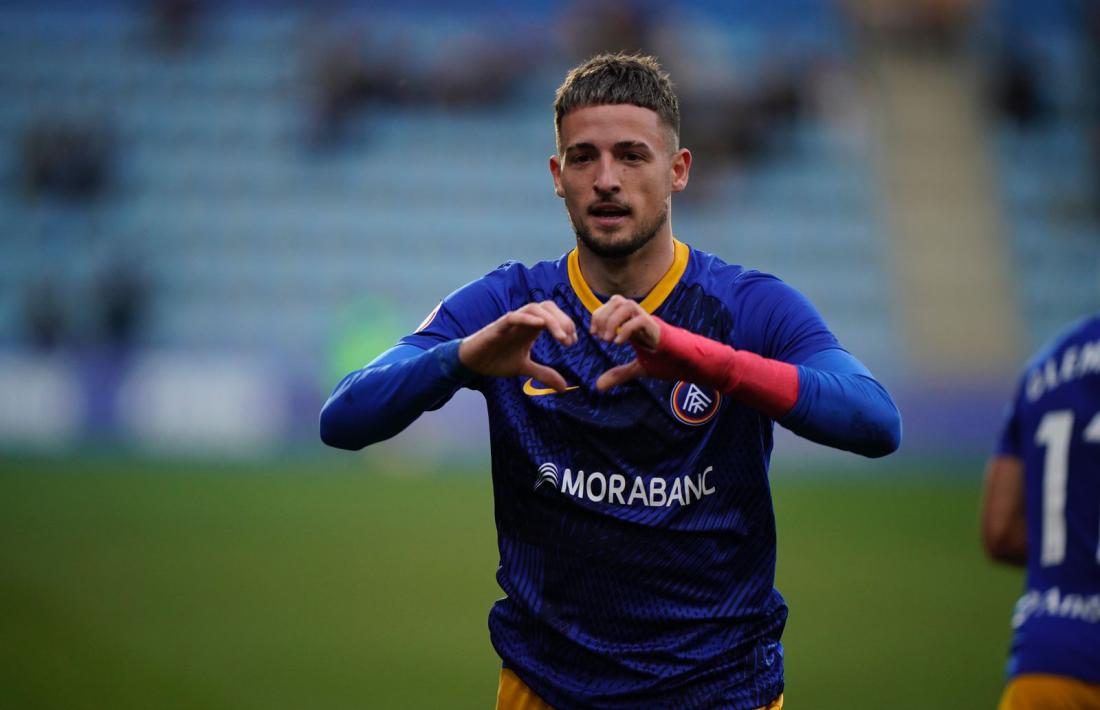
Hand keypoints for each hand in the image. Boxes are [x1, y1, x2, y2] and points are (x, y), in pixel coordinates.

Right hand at [458, 301, 576, 391]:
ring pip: (534, 308)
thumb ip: (543, 373)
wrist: (472, 362)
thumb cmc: (496, 359)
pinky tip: (540, 325)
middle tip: (569, 340)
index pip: (553, 316)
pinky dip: (527, 318)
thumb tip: (564, 387)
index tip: (573, 342)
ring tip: (561, 336)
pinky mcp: (498, 327)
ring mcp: (511, 322)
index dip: (567, 324)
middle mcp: (523, 321)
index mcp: (531, 327)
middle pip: (547, 307)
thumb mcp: (524, 368)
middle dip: (563, 320)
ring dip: (551, 320)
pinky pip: (513, 317)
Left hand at [590, 295, 661, 390]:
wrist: (688, 364)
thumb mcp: (637, 369)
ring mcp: (649, 322)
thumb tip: (598, 386)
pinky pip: (640, 320)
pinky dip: (625, 329)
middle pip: (618, 300)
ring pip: (628, 304)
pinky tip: (619, 343)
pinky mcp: (658, 330)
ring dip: (613, 320)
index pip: (612, 305)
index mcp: (634, 323)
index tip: (593, 334)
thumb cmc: (666, 362)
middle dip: (604, 316)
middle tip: (600, 337)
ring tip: (608, 340)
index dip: (599, 315)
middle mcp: (640, 319)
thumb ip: (619, 374)